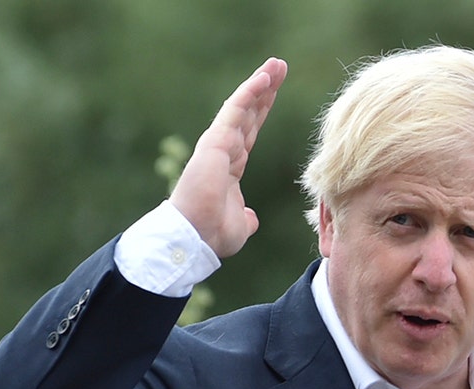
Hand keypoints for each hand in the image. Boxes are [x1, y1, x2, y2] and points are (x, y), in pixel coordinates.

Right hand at [170, 57, 287, 258]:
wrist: (194, 238)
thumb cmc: (212, 234)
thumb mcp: (239, 226)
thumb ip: (246, 218)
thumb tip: (251, 218)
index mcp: (230, 167)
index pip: (250, 132)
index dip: (262, 110)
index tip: (274, 91)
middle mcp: (223, 151)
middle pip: (248, 113)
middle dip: (264, 90)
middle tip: (279, 66)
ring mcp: (218, 145)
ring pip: (242, 107)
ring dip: (260, 84)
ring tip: (277, 64)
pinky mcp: (214, 142)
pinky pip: (234, 112)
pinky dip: (249, 93)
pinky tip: (264, 78)